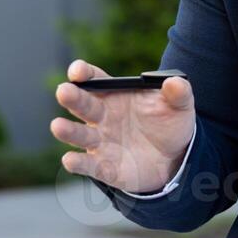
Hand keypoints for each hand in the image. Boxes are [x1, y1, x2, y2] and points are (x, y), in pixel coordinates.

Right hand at [52, 60, 195, 193]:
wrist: (174, 159)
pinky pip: (87, 165)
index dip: (82, 73)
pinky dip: (77, 163)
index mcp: (114, 94)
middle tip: (64, 91)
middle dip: (71, 97)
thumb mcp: (179, 106)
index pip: (93, 79)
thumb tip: (175, 83)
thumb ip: (178, 92)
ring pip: (78, 134)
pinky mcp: (103, 166)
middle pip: (81, 104)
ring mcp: (100, 142)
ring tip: (58, 127)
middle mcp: (101, 116)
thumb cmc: (170, 124)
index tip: (77, 71)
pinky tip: (70, 160)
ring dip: (67, 130)